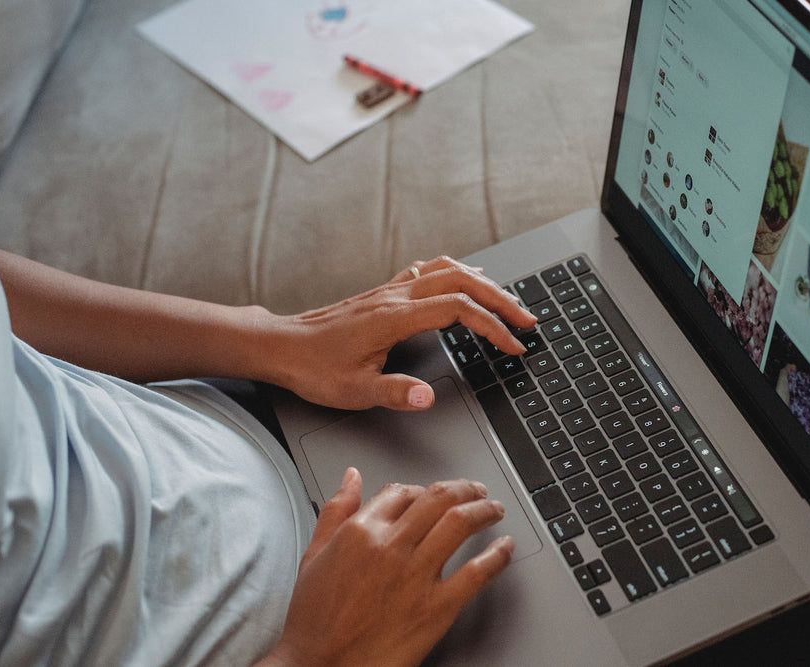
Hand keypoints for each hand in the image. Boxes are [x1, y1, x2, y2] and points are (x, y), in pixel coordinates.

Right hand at [260, 469, 514, 666]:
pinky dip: (497, 555)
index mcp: (360, 532)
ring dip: (484, 509)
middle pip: (438, 498)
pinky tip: (504, 548)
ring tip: (493, 509)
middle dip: (464, 489)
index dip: (422, 490)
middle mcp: (390, 547)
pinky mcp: (436, 607)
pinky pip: (477, 571)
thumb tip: (352, 478)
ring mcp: (416, 576)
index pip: (401, 492)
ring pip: (460, 523)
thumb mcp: (314, 556)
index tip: (431, 495)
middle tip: (476, 491)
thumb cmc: (314, 622)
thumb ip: (335, 511)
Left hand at [263, 256, 535, 410]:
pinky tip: (465, 280)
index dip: (493, 327)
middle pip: (464, 283)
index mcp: (395, 318)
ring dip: (483, 284)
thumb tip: (427, 396)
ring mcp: (391, 291)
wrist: (281, 346)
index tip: (513, 347)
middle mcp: (397, 297)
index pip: (459, 311)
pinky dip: (457, 273)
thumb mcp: (353, 391)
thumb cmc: (314, 369)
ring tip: (507, 301)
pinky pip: (429, 271)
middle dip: (502, 300)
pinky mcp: (384, 293)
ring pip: (449, 270)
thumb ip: (393, 392)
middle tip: (527, 321)